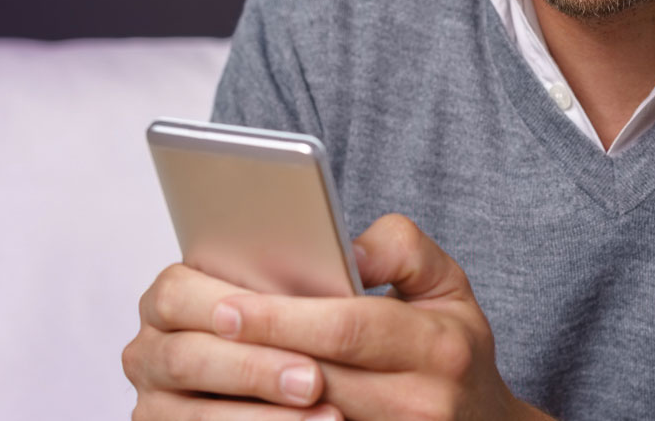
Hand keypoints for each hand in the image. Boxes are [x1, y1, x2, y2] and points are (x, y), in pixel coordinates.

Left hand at [123, 213, 553, 419]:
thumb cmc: (453, 346)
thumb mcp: (446, 283)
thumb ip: (401, 249)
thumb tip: (348, 250)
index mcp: (437, 345)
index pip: (347, 329)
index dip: (282, 319)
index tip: (229, 305)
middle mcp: (421, 403)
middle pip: (318, 377)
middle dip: (255, 354)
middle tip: (201, 329)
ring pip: (309, 420)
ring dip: (254, 396)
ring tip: (207, 366)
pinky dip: (273, 420)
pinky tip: (242, 401)